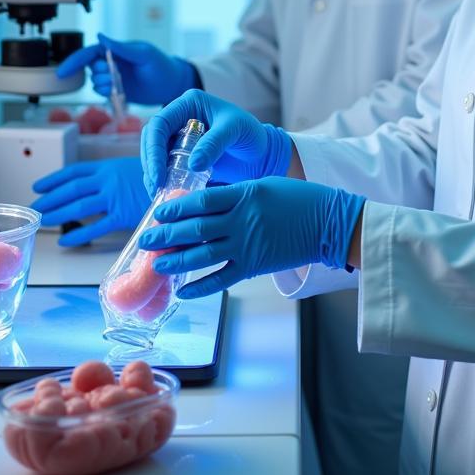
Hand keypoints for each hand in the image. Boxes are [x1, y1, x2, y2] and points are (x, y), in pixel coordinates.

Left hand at [31, 157, 150, 246]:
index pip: (74, 171)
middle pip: (71, 189)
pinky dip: (79, 235)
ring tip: (44, 221)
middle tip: (36, 208)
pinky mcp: (122, 215)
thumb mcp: (132, 168)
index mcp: (108, 167)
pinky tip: (65, 240)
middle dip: (50, 199)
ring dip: (58, 214)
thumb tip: (97, 187)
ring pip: (79, 207)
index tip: (38, 186)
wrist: (179, 185)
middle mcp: (107, 180)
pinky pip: (96, 227)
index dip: (53, 179)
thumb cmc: (158, 177)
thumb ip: (114, 178)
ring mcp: (114, 198)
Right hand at [56, 33, 196, 106]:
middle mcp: (112, 63)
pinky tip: (118, 93)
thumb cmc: (161, 65)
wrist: (173, 85)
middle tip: (114, 76)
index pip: (89, 53)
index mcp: (116, 49)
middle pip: (90, 68)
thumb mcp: (144, 54)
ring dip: (103, 85)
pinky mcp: (118, 91)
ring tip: (118, 85)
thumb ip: (122, 48)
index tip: (62, 72)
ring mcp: (114, 77)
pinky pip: (103, 93)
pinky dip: (106, 94)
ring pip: (95, 82)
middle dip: (99, 74)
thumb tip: (100, 36)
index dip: (74, 61)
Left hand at [138, 177, 365, 298]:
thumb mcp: (264, 184)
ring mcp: (247, 245)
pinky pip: (222, 278)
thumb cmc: (299, 199)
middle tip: (145, 239)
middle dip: (167, 234)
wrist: (329, 222)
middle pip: (195, 229)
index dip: (176, 207)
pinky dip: (202, 286)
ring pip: (203, 255)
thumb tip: (204, 201)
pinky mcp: (255, 265)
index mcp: (243, 195)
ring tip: (156, 264)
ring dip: (176, 260)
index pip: (201, 201)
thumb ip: (235, 193)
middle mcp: (241, 221)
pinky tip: (184, 290)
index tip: (158, 211)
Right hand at [142, 89, 292, 194]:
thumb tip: (192, 164)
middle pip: (151, 140)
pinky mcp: (182, 155)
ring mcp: (178, 137)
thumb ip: (214, 144)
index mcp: (189, 104)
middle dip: (150, 164)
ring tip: (158, 195)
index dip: (153, 149)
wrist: (261, 150)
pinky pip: (165, 166)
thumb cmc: (250, 133)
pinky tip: (167, 195)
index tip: (158, 174)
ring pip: (154, 154)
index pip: (160, 124)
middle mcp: (179, 118)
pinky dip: (163, 180)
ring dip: (153, 174)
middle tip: (155, 188)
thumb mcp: (235, 132)